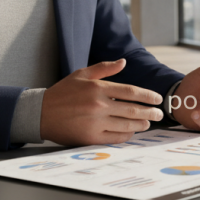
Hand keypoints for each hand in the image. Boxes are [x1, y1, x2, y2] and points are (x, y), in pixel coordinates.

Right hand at [40, 59, 163, 145]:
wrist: (40, 113)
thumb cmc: (62, 93)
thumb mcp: (81, 74)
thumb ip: (104, 68)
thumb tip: (124, 62)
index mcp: (98, 88)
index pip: (131, 91)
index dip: (148, 96)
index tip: (157, 99)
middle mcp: (98, 105)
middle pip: (133, 110)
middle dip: (150, 112)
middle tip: (159, 114)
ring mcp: (95, 122)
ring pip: (127, 125)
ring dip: (141, 124)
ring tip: (147, 123)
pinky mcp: (90, 137)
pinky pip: (115, 137)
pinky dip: (127, 135)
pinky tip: (131, 132)